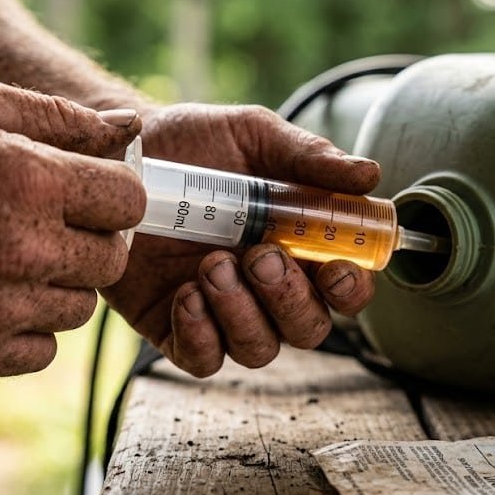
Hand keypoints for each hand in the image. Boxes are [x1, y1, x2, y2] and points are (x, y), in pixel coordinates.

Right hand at [0, 70, 145, 374]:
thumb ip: (57, 114)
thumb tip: (128, 125)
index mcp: (29, 181)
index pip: (129, 201)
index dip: (115, 193)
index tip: (93, 192)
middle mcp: (22, 250)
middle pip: (113, 261)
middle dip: (93, 238)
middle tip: (55, 224)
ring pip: (79, 309)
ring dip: (61, 284)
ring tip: (17, 257)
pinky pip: (39, 352)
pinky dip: (29, 329)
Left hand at [101, 102, 379, 377]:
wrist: (125, 151)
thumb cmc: (198, 144)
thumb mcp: (255, 136)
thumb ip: (309, 156)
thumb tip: (369, 175)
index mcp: (298, 246)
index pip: (344, 289)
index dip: (351, 291)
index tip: (337, 270)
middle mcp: (266, 287)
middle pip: (307, 329)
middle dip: (291, 300)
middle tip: (260, 256)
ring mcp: (221, 311)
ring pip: (258, 349)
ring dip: (243, 312)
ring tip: (212, 264)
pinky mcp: (174, 326)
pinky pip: (202, 358)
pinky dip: (200, 335)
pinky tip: (186, 294)